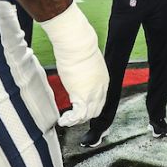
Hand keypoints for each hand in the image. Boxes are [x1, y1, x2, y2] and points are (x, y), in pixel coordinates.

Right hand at [40, 7, 107, 127]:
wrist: (78, 45)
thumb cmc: (79, 48)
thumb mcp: (87, 62)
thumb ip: (85, 72)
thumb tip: (78, 72)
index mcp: (103, 80)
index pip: (101, 100)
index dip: (92, 106)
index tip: (82, 108)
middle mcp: (100, 89)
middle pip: (96, 110)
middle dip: (85, 116)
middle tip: (73, 117)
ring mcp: (92, 93)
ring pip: (87, 115)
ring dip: (77, 120)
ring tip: (67, 120)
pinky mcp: (81, 95)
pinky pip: (78, 115)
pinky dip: (70, 120)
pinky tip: (63, 120)